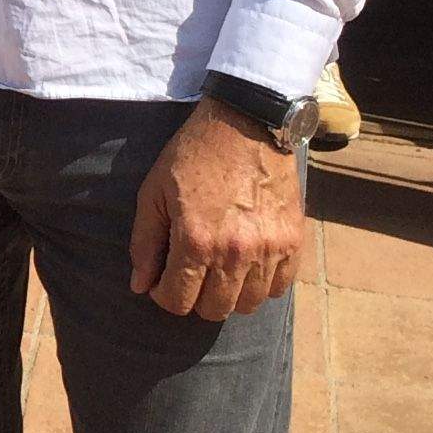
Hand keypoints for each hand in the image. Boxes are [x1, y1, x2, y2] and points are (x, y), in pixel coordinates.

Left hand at [129, 98, 304, 319]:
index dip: (163, 295)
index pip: (177, 300)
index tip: (161, 280)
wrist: (245, 122)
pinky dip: (263, 285)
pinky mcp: (294, 240)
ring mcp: (270, 248)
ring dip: (229, 295)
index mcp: (196, 241)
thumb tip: (139, 285)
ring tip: (219, 271)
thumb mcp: (153, 192)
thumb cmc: (192, 155)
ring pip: (248, 304)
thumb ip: (145, 243)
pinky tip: (248, 266)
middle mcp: (236, 252)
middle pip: (214, 310)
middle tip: (189, 275)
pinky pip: (280, 287)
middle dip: (194, 298)